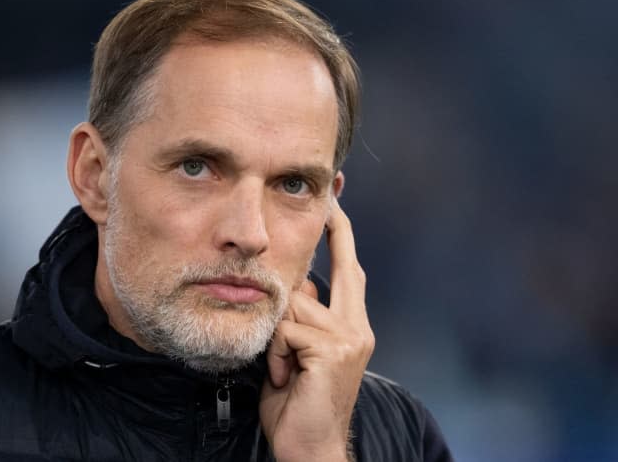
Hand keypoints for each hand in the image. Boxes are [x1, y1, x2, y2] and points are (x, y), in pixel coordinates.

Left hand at [259, 197, 373, 461]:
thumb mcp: (298, 354)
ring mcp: (350, 338)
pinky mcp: (334, 350)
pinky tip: (286, 377)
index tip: (336, 204)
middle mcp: (358, 328)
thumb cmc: (297, 402)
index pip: (350, 272)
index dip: (341, 237)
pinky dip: (277, 353)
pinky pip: (287, 329)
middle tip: (332, 198)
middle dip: (336, 232)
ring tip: (284, 369)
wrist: (309, 446)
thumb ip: (300, 320)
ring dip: (278, 338)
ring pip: (295, 304)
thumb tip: (295, 287)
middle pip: (344, 270)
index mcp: (351, 328)